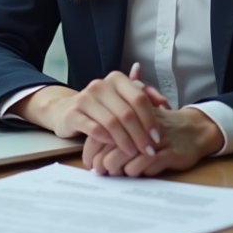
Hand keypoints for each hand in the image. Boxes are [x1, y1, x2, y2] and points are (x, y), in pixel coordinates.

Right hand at [9, 63, 168, 158]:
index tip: (157, 137)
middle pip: (127, 112)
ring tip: (133, 153)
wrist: (67, 110)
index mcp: (116, 79)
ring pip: (111, 122)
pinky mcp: (73, 113)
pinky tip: (114, 149)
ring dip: (125, 141)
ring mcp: (85, 98)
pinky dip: (107, 140)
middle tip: (148, 150)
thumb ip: (144, 98)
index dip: (150, 119)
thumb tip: (165, 104)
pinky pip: (94, 129)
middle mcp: (100, 85)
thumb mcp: (123, 99)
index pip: (139, 98)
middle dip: (140, 134)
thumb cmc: (102, 107)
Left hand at [83, 106, 222, 177]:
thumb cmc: (160, 131)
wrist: (194, 129)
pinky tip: (138, 172)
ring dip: (119, 168)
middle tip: (102, 171)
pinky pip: (148, 164)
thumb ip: (117, 135)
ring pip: (128, 156)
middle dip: (103, 162)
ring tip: (118, 172)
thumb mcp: (138, 126)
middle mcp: (143, 126)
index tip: (89, 163)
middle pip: (112, 145)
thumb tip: (94, 156)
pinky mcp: (171, 152)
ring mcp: (157, 139)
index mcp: (131, 116)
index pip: (103, 132)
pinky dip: (139, 170)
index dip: (92, 150)